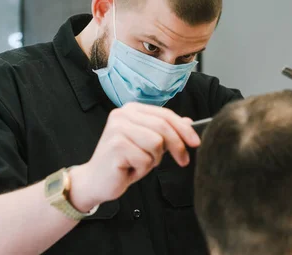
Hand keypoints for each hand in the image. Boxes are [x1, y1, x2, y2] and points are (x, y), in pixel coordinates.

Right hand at [69, 103, 199, 211]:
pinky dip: (142, 169)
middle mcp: (122, 115)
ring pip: (156, 143)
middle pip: (163, 127)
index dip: (184, 129)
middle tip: (183, 161)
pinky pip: (145, 159)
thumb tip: (187, 123)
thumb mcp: (147, 144)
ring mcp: (117, 129)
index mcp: (131, 110)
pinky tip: (130, 169)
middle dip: (177, 146)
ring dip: (154, 159)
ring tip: (140, 163)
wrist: (96, 180)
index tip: (195, 142)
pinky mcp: (116, 146)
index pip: (165, 114)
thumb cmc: (122, 162)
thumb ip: (164, 131)